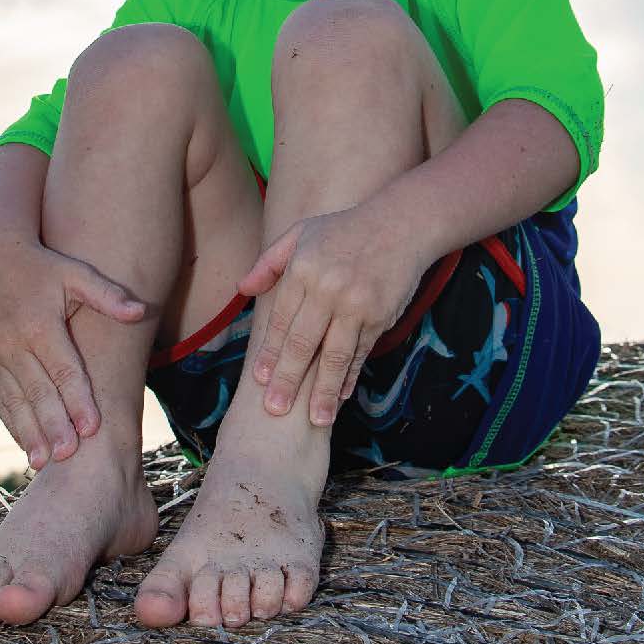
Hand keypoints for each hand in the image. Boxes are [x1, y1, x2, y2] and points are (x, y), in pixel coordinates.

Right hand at [0, 236, 147, 468]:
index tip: (92, 427)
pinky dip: (10, 421)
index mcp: (39, 323)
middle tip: (69, 455)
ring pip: (14, 400)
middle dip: (53, 425)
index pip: (63, 368)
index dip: (78, 398)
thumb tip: (141, 310)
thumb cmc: (41, 266)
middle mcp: (12, 342)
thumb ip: (106, 294)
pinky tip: (24, 445)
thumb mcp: (74, 272)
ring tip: (43, 462)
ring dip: (29, 432)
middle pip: (37, 390)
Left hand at [236, 204, 428, 426]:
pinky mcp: (380, 316)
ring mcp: (356, 305)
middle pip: (303, 343)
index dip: (270, 352)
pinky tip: (342, 395)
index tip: (260, 379)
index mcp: (302, 270)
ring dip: (324, 391)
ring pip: (335, 355)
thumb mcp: (300, 233)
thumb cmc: (344, 229)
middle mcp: (327, 290)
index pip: (280, 320)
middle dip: (288, 379)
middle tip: (275, 409)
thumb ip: (269, 262)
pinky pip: (361, 351)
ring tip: (315, 419)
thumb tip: (242, 290)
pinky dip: (351, 375)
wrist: (401, 224)